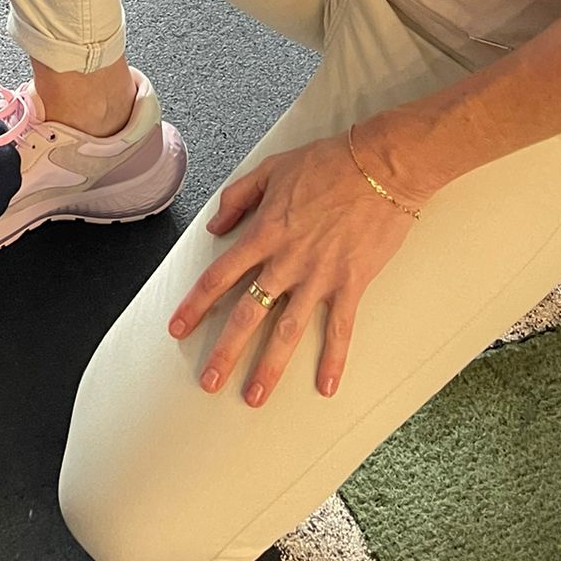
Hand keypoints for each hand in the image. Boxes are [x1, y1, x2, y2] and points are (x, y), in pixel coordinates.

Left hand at [167, 133, 425, 406]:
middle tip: (208, 381)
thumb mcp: (271, 169)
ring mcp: (319, 276)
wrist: (382, 166)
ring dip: (269, 367)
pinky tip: (326, 386)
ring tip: (254, 397)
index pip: (219, 276)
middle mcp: (286, 261)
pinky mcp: (351, 283)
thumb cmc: (328, 163)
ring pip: (288, 331)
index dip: (196, 305)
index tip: (178, 328)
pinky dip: (334, 359)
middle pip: (248, 313)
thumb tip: (214, 227)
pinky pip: (340, 329)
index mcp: (264, 233)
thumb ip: (238, 197)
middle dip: (226, 351)